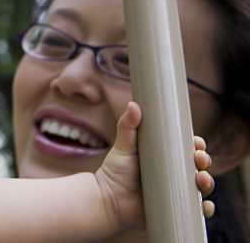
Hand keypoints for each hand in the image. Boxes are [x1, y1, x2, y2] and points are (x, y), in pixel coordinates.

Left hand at [94, 102, 216, 230]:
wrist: (108, 199)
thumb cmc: (116, 171)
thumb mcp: (123, 146)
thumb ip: (127, 126)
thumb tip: (133, 104)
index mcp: (166, 157)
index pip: (188, 149)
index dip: (197, 146)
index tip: (196, 143)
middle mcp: (175, 173)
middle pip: (198, 166)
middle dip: (204, 161)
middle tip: (199, 158)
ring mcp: (176, 191)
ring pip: (201, 187)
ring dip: (208, 182)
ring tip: (201, 178)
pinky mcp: (175, 208)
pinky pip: (196, 210)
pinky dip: (204, 209)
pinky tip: (204, 204)